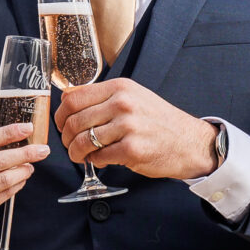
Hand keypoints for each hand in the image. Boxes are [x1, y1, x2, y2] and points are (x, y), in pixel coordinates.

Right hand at [0, 122, 48, 249]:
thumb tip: (1, 145)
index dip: (9, 133)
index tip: (26, 128)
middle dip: (25, 153)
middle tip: (42, 149)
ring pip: (3, 179)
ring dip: (22, 171)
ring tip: (31, 166)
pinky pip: (2, 195)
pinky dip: (15, 186)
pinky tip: (21, 180)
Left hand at [55, 80, 215, 182]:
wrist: (190, 142)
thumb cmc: (159, 122)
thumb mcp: (133, 97)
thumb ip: (103, 98)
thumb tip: (67, 101)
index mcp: (120, 88)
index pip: (73, 99)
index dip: (60, 116)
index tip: (61, 126)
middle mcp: (122, 104)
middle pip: (73, 121)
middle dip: (66, 138)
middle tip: (71, 146)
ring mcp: (128, 127)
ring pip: (83, 141)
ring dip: (77, 153)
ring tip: (82, 156)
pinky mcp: (132, 150)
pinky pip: (98, 157)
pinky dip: (95, 162)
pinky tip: (102, 160)